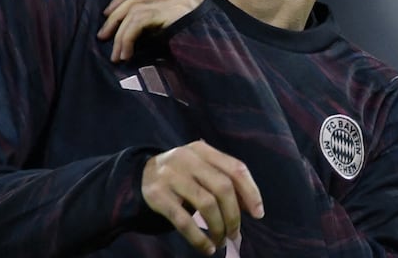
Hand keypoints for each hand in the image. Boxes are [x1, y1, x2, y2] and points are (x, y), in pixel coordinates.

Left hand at [98, 0, 204, 61]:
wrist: (221, 62)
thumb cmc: (200, 52)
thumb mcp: (178, 32)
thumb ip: (161, 22)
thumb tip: (127, 26)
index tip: (109, 13)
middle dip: (116, 15)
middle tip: (103, 35)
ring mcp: (181, 1)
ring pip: (137, 8)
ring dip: (120, 33)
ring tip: (115, 54)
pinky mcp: (176, 13)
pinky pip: (140, 20)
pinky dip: (127, 37)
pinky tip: (125, 54)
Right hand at [142, 140, 264, 254]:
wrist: (139, 175)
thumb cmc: (181, 174)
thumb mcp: (200, 167)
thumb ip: (223, 179)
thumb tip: (252, 207)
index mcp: (202, 150)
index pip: (236, 168)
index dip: (251, 192)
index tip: (258, 213)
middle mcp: (187, 158)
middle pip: (223, 188)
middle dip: (234, 215)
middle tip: (235, 234)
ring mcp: (171, 176)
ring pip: (206, 204)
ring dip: (218, 228)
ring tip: (220, 241)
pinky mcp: (157, 196)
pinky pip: (184, 221)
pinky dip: (198, 238)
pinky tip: (206, 248)